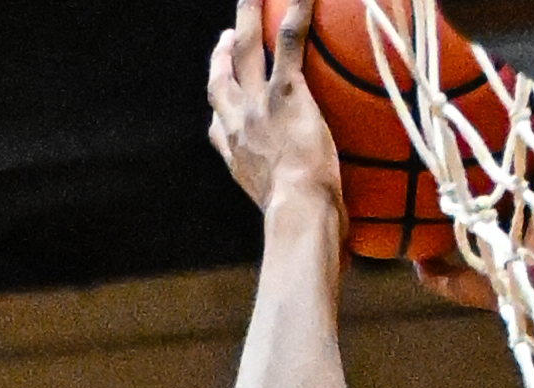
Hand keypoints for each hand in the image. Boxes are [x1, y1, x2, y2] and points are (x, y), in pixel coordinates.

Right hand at [208, 0, 342, 212]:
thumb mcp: (279, 214)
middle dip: (222, 50)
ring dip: (248, 15)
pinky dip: (294, 16)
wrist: (298, 212)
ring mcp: (258, 104)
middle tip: (228, 31)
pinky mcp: (285, 92)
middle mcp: (237, 123)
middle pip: (222, 75)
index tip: (225, 93)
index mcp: (235, 154)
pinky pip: (288, 44)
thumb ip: (284, 204)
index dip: (220, 105)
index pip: (217, 125)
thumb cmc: (299, 221)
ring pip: (246, 47)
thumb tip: (316, 221)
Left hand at [412, 104, 533, 308]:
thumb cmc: (508, 288)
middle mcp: (531, 190)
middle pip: (521, 146)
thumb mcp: (464, 284)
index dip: (480, 151)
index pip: (493, 173)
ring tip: (533, 71)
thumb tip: (417, 264)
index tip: (461, 126)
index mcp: (510, 208)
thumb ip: (440, 276)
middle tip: (498, 86)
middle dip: (512, 118)